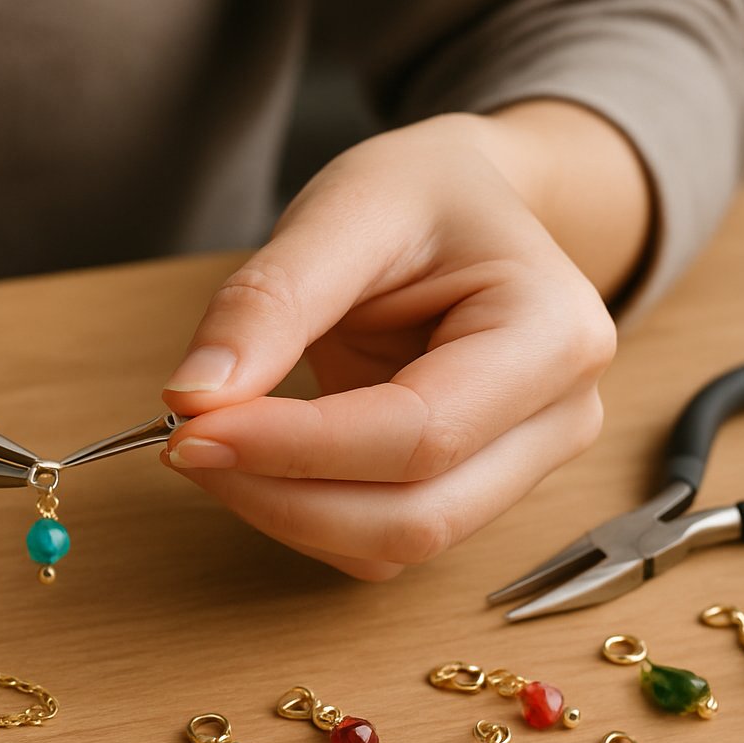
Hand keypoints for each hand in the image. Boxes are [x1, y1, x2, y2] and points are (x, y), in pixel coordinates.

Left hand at [161, 106, 646, 578]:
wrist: (470, 206)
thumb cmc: (425, 197)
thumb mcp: (346, 209)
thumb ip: (270, 301)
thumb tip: (195, 396)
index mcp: (554, 335)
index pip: (419, 435)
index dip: (295, 447)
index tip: (191, 425)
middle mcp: (559, 419)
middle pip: (414, 517)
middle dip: (281, 496)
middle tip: (183, 441)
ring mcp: (522, 469)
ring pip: (393, 545)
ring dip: (283, 514)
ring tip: (212, 441)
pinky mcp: (470, 492)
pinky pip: (377, 542)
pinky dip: (301, 516)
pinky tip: (257, 459)